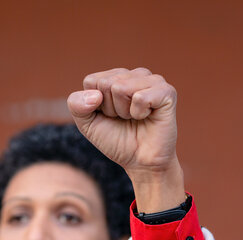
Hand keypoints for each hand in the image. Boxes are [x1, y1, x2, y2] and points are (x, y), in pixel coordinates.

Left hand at [67, 67, 185, 211]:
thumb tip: (95, 95)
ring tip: (135, 118)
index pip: (91, 81)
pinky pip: (140, 97)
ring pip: (121, 88)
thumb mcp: (87, 124)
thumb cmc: (116, 140)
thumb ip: (76, 105)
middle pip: (106, 84)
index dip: (95, 105)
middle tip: (124, 119)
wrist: (140, 162)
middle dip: (110, 109)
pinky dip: (139, 113)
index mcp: (115, 77)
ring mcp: (152, 80)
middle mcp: (134, 75)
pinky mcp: (166, 91)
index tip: (109, 116)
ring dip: (124, 111)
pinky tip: (147, 117)